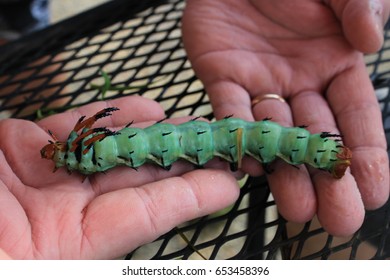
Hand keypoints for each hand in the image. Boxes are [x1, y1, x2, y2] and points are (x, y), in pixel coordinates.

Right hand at [0, 96, 238, 258]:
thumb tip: (101, 254)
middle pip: (133, 180)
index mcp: (66, 253)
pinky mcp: (17, 147)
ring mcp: (40, 179)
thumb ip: (67, 258)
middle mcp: (59, 217)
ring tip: (187, 119)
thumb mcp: (32, 262)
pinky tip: (139, 107)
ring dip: (149, 133)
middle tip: (216, 142)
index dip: (185, 199)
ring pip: (108, 148)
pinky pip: (71, 127)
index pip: (141, 220)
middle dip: (176, 159)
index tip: (225, 185)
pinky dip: (105, 116)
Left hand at [182, 0, 389, 235]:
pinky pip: (230, 112)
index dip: (368, 155)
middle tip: (339, 221)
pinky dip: (238, 138)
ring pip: (273, 136)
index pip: (355, 116)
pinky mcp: (220, 77)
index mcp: (333, 63)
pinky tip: (251, 166)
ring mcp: (258, 83)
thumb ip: (364, 4)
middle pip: (315, 138)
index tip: (376, 193)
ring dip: (285, 172)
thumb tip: (372, 42)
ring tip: (298, 209)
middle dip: (327, 179)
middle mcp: (298, 82)